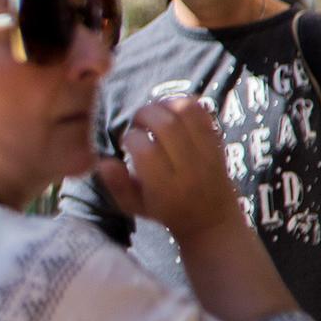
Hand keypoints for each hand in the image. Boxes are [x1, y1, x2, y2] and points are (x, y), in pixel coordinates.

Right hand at [94, 98, 244, 239]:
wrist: (211, 218)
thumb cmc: (165, 210)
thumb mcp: (135, 206)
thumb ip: (117, 184)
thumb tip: (104, 161)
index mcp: (166, 188)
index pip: (145, 150)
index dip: (130, 138)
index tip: (126, 143)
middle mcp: (189, 168)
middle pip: (166, 125)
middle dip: (145, 115)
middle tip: (137, 122)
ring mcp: (206, 152)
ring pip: (185, 112)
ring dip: (164, 104)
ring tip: (153, 113)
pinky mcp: (217, 141)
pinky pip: (202, 111)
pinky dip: (182, 103)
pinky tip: (170, 111)